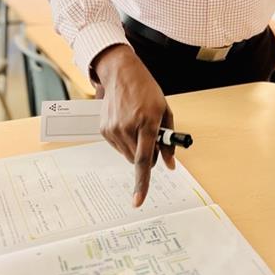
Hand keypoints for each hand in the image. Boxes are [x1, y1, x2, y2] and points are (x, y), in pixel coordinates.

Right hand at [92, 45, 175, 206]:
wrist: (121, 73)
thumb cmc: (146, 90)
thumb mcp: (164, 111)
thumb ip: (168, 141)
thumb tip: (170, 165)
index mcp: (147, 122)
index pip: (144, 160)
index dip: (142, 183)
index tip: (138, 201)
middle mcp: (128, 127)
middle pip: (139, 160)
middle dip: (148, 154)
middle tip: (151, 135)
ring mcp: (114, 129)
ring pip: (128, 155)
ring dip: (136, 148)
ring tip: (138, 124)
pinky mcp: (104, 130)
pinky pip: (118, 147)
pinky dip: (126, 142)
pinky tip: (127, 123)